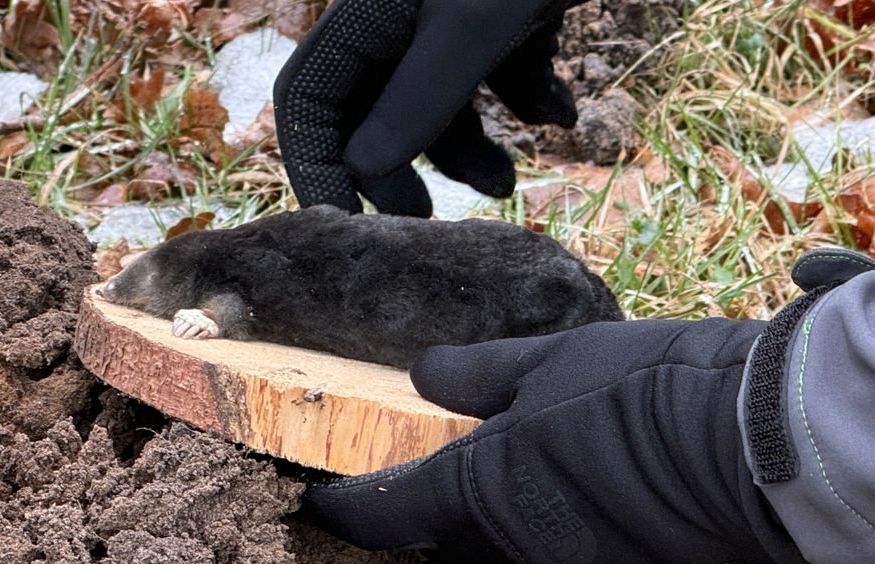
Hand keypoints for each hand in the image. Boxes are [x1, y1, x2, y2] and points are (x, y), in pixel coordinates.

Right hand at [273, 0, 579, 216]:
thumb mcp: (474, 29)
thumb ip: (420, 99)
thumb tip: (363, 170)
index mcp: (371, 15)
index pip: (311, 98)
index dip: (318, 166)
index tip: (345, 231)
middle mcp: (405, 18)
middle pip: (375, 111)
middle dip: (398, 170)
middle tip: (425, 223)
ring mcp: (457, 17)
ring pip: (442, 103)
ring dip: (472, 150)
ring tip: (509, 186)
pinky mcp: (510, 16)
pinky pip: (500, 76)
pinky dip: (528, 101)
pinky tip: (563, 115)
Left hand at [300, 319, 808, 563]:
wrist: (759, 445)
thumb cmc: (643, 390)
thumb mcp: (549, 359)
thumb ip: (476, 375)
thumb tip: (422, 374)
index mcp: (476, 491)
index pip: (381, 513)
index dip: (345, 505)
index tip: (323, 495)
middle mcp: (514, 551)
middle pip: (450, 535)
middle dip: (436, 505)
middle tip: (443, 462)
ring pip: (514, 550)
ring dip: (508, 517)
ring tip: (535, 468)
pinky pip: (572, 563)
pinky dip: (566, 532)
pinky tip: (598, 493)